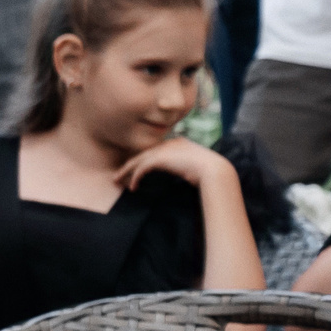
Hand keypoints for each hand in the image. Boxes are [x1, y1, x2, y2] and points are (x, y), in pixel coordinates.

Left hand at [115, 135, 234, 194]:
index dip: (143, 161)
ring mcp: (164, 149)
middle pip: (143, 154)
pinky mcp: (159, 158)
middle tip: (119, 175)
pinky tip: (132, 187)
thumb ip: (186, 168)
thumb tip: (187, 177)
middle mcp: (169, 143)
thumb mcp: (196, 167)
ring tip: (117, 181)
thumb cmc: (210, 172)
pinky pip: (141, 168)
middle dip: (130, 165)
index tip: (135, 170)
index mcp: (178, 143)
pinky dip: (135, 177)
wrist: (214, 170)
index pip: (155, 151)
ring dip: (126, 172)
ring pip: (138, 160)